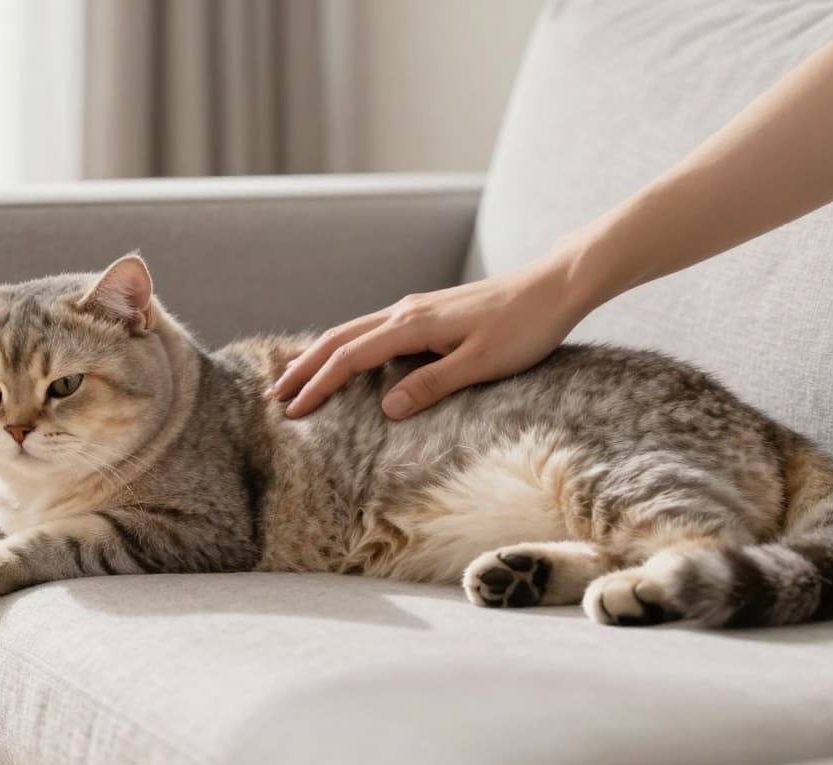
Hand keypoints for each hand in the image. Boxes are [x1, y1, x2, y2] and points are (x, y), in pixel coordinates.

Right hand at [273, 251, 598, 419]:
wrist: (554, 286)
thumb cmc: (524, 327)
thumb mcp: (480, 363)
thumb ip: (432, 385)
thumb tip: (386, 408)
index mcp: (412, 325)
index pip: (350, 358)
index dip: (319, 385)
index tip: (294, 412)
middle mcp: (406, 311)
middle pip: (340, 339)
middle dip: (306, 368)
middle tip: (278, 396)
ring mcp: (416, 308)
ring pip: (354, 330)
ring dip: (322, 354)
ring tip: (298, 375)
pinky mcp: (429, 311)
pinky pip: (374, 329)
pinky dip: (348, 344)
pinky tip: (348, 357)